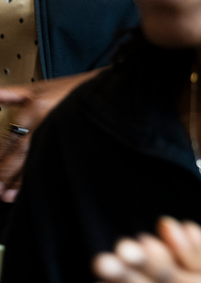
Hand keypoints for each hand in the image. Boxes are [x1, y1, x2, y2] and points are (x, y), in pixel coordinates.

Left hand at [0, 70, 96, 201]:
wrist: (108, 89)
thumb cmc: (73, 89)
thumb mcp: (39, 87)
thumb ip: (9, 94)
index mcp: (32, 111)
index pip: (8, 142)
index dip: (0, 163)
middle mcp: (43, 124)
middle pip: (18, 156)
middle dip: (5, 176)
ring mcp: (58, 134)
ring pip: (34, 162)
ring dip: (22, 181)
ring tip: (11, 196)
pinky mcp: (72, 141)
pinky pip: (53, 161)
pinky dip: (42, 174)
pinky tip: (37, 184)